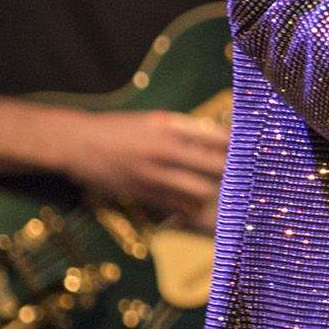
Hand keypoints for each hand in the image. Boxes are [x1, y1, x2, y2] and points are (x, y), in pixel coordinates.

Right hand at [60, 108, 228, 228]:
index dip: (239, 149)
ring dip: (213, 196)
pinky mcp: (143, 194)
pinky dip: (190, 208)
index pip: (219, 138)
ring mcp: (155, 174)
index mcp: (171, 128)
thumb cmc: (118, 129)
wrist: (77, 143)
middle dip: (232, 176)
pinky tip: (195, 207)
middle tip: (242, 181)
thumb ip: (184, 130)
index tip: (250, 155)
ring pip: (200, 192)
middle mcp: (167, 151)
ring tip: (222, 198)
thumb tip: (215, 139)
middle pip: (217, 168)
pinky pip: (178, 207)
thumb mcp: (152, 121)